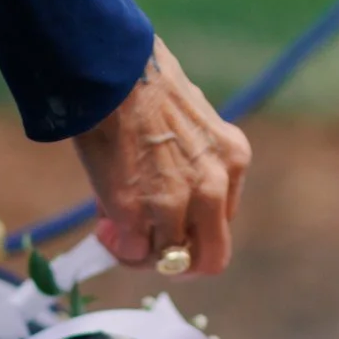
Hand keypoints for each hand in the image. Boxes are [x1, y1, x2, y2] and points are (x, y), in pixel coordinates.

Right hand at [72, 36, 251, 275]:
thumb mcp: (191, 124)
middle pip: (211, 258)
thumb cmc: (142, 87)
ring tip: (118, 232)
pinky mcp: (136, 213)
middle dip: (181, 265)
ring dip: (142, 253)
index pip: (222, 221)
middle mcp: (212, 187)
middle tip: (153, 254)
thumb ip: (191, 164)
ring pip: (168, 260)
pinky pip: (132, 250)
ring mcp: (175, 203)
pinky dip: (119, 245)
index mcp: (232, 160)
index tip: (169, 225)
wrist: (111, 73)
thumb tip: (162, 193)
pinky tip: (106, 225)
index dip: (193, 230)